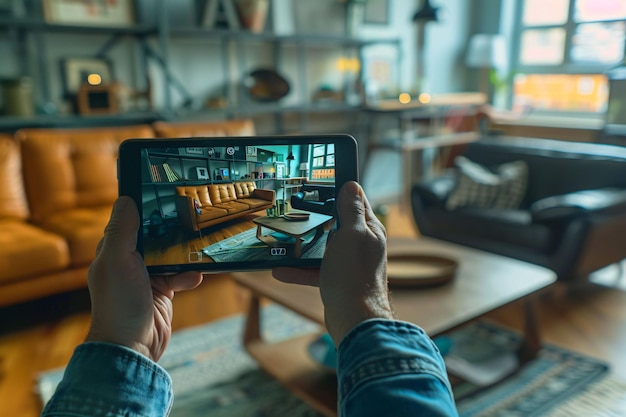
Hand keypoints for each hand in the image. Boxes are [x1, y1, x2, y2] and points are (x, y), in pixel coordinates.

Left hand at [86, 196, 202, 360]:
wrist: (133, 347)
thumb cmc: (119, 305)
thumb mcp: (117, 261)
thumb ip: (123, 231)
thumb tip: (126, 199)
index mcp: (112, 252)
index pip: (129, 222)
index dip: (145, 210)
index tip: (164, 196)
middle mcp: (128, 262)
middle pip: (154, 237)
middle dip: (171, 232)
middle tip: (190, 220)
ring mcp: (146, 278)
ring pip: (171, 256)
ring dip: (184, 256)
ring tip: (196, 253)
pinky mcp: (162, 292)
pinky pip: (180, 276)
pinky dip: (189, 276)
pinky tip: (195, 278)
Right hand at [273, 181, 393, 345]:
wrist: (354, 320)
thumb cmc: (355, 275)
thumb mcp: (352, 234)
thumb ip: (351, 211)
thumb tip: (351, 186)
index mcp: (369, 230)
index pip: (356, 202)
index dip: (341, 191)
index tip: (323, 182)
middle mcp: (361, 245)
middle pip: (337, 224)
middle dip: (318, 217)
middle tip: (296, 207)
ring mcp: (349, 264)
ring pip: (324, 248)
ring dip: (304, 245)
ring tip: (284, 238)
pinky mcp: (337, 281)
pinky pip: (315, 271)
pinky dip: (298, 270)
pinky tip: (279, 270)